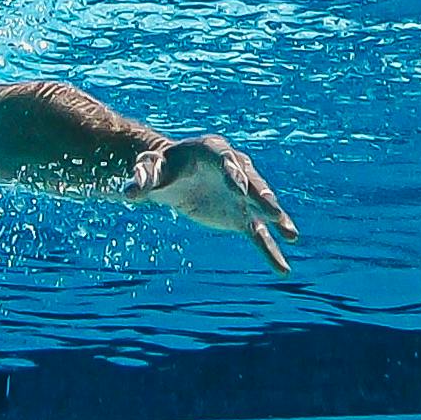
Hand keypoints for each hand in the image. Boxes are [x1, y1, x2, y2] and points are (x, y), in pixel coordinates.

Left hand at [127, 134, 296, 271]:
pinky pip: (258, 233)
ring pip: (260, 207)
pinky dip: (269, 249)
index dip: (234, 175)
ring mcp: (241, 194)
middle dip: (262, 197)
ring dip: (276, 220)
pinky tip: (281, 268)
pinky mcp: (241, 216)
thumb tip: (128, 194)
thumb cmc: (160, 167)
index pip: (228, 161)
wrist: (171, 178)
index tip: (240, 191)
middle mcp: (235, 169)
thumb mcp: (149, 170)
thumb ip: (142, 179)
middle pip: (252, 182)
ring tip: (291, 235)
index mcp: (213, 151)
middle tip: (274, 213)